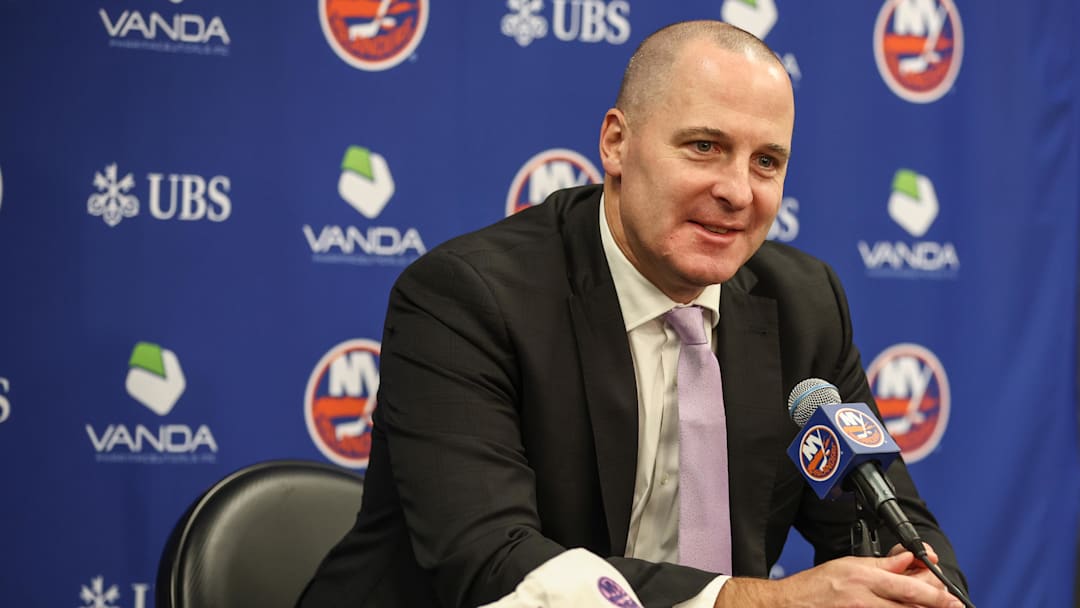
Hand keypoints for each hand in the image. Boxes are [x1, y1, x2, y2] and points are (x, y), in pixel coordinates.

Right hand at [713, 552, 963, 607]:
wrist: (791, 604)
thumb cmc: (817, 585)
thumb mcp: (849, 564)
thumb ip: (882, 565)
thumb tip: (907, 559)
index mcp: (863, 578)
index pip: (908, 586)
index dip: (934, 593)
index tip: (949, 597)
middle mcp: (864, 599)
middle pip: (910, 605)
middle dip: (934, 604)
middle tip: (949, 604)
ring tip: (932, 606)